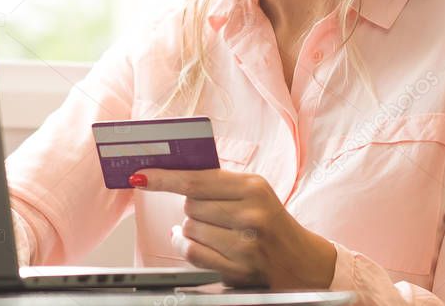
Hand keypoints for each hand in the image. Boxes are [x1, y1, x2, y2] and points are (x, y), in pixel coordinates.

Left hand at [130, 169, 336, 288]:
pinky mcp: (238, 270)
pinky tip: (197, 242)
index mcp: (253, 188)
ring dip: (193, 229)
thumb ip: (216, 182)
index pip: (196, 179)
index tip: (141, 175)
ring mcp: (245, 245)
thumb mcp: (253, 192)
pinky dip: (186, 246)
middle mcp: (251, 215)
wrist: (303, 261)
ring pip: (189, 228)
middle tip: (215, 213)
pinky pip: (192, 253)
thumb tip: (168, 174)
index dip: (164, 177)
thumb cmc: (271, 221)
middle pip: (190, 205)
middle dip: (194, 208)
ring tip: (218, 231)